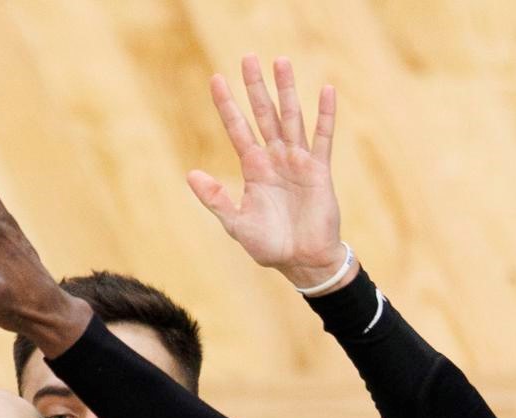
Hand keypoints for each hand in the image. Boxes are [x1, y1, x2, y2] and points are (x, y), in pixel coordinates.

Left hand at [187, 55, 346, 289]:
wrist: (303, 261)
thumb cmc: (269, 245)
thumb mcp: (236, 223)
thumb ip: (215, 198)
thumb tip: (190, 174)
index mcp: (253, 168)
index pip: (237, 128)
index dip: (227, 105)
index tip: (216, 79)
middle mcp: (274, 158)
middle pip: (263, 114)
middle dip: (255, 87)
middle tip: (248, 58)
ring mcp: (297, 161)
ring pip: (291, 117)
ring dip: (286, 90)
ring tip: (280, 61)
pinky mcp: (319, 170)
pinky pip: (323, 137)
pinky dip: (325, 114)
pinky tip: (325, 90)